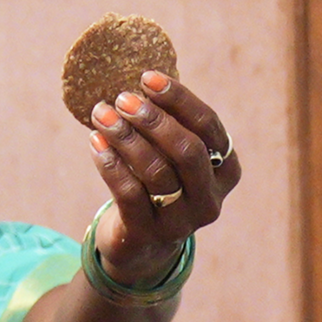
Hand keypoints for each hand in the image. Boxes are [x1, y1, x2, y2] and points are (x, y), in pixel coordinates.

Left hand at [86, 72, 238, 288]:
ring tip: (101, 114)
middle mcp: (210, 199)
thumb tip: (142, 76)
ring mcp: (182, 222)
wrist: (141, 245)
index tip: (147, 77)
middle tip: (123, 98)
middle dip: (154, 120)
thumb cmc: (158, 184)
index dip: (179, 98)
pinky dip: (110, 164)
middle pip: (188, 151)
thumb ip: (168, 121)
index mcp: (225, 171)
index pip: (208, 126)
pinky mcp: (149, 235)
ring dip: (125, 137)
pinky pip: (129, 194)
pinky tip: (95, 142)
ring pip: (156, 172)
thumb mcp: (172, 155)